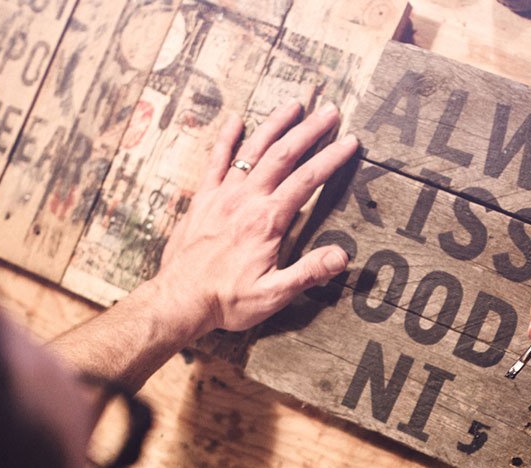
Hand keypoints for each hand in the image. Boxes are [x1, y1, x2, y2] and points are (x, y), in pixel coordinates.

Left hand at [151, 102, 359, 333]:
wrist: (180, 299)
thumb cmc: (227, 300)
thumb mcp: (274, 295)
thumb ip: (308, 272)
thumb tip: (341, 256)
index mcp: (268, 221)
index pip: (307, 180)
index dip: (332, 158)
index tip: (350, 141)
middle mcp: (246, 200)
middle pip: (283, 154)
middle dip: (309, 130)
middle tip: (330, 111)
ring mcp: (222, 196)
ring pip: (252, 150)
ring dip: (275, 125)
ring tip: (295, 105)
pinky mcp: (203, 199)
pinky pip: (215, 161)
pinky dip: (226, 138)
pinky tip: (236, 120)